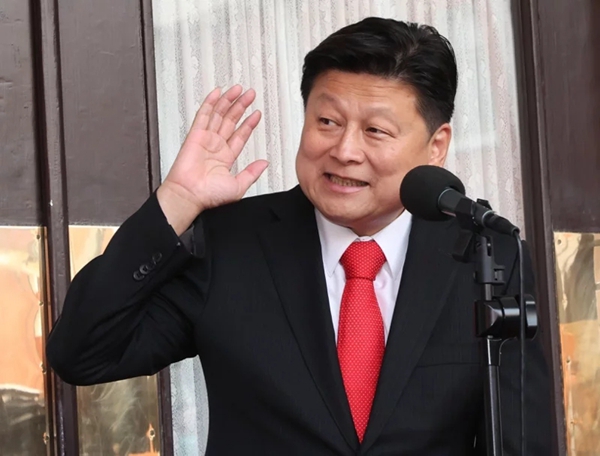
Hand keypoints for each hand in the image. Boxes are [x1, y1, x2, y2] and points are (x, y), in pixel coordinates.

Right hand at [157, 86, 267, 233]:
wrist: (189, 196)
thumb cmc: (208, 196)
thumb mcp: (238, 186)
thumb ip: (252, 173)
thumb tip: (263, 164)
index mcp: (226, 157)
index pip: (240, 135)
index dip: (249, 123)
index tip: (256, 113)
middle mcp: (216, 146)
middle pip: (231, 120)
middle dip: (241, 107)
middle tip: (250, 95)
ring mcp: (205, 139)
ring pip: (219, 115)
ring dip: (229, 101)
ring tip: (239, 90)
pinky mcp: (195, 135)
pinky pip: (203, 115)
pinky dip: (210, 103)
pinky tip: (217, 93)